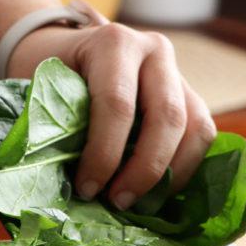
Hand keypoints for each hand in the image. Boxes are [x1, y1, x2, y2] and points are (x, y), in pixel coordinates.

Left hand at [8, 21, 215, 211]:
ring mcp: (178, 71)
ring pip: (195, 127)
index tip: (87, 188)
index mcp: (113, 43)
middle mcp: (154, 49)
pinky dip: (184, 168)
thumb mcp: (43, 87)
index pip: (117, 103)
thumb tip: (71, 182)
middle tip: (118, 202)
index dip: (104, 153)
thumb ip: (57, 124)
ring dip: (171, 174)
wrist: (69, 48)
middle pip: (167, 116)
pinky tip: (156, 190)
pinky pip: (202, 134)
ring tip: (139, 201)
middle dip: (144, 169)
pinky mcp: (190, 93)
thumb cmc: (51, 73)